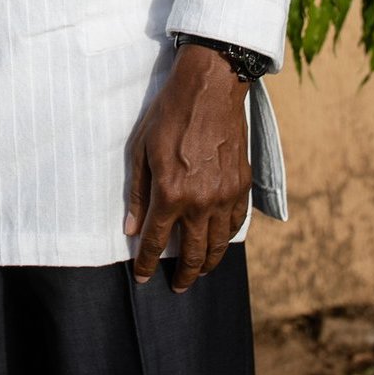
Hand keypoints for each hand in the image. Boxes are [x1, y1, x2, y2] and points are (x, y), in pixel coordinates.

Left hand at [124, 43, 250, 292]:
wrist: (211, 88)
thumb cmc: (170, 113)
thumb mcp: (141, 148)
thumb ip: (138, 192)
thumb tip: (131, 228)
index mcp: (170, 192)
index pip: (156, 241)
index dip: (147, 263)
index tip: (142, 277)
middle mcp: (200, 201)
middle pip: (192, 253)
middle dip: (183, 275)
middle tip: (178, 286)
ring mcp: (224, 195)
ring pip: (218, 245)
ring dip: (208, 263)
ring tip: (200, 271)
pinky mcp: (242, 185)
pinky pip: (235, 223)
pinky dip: (227, 238)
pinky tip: (219, 241)